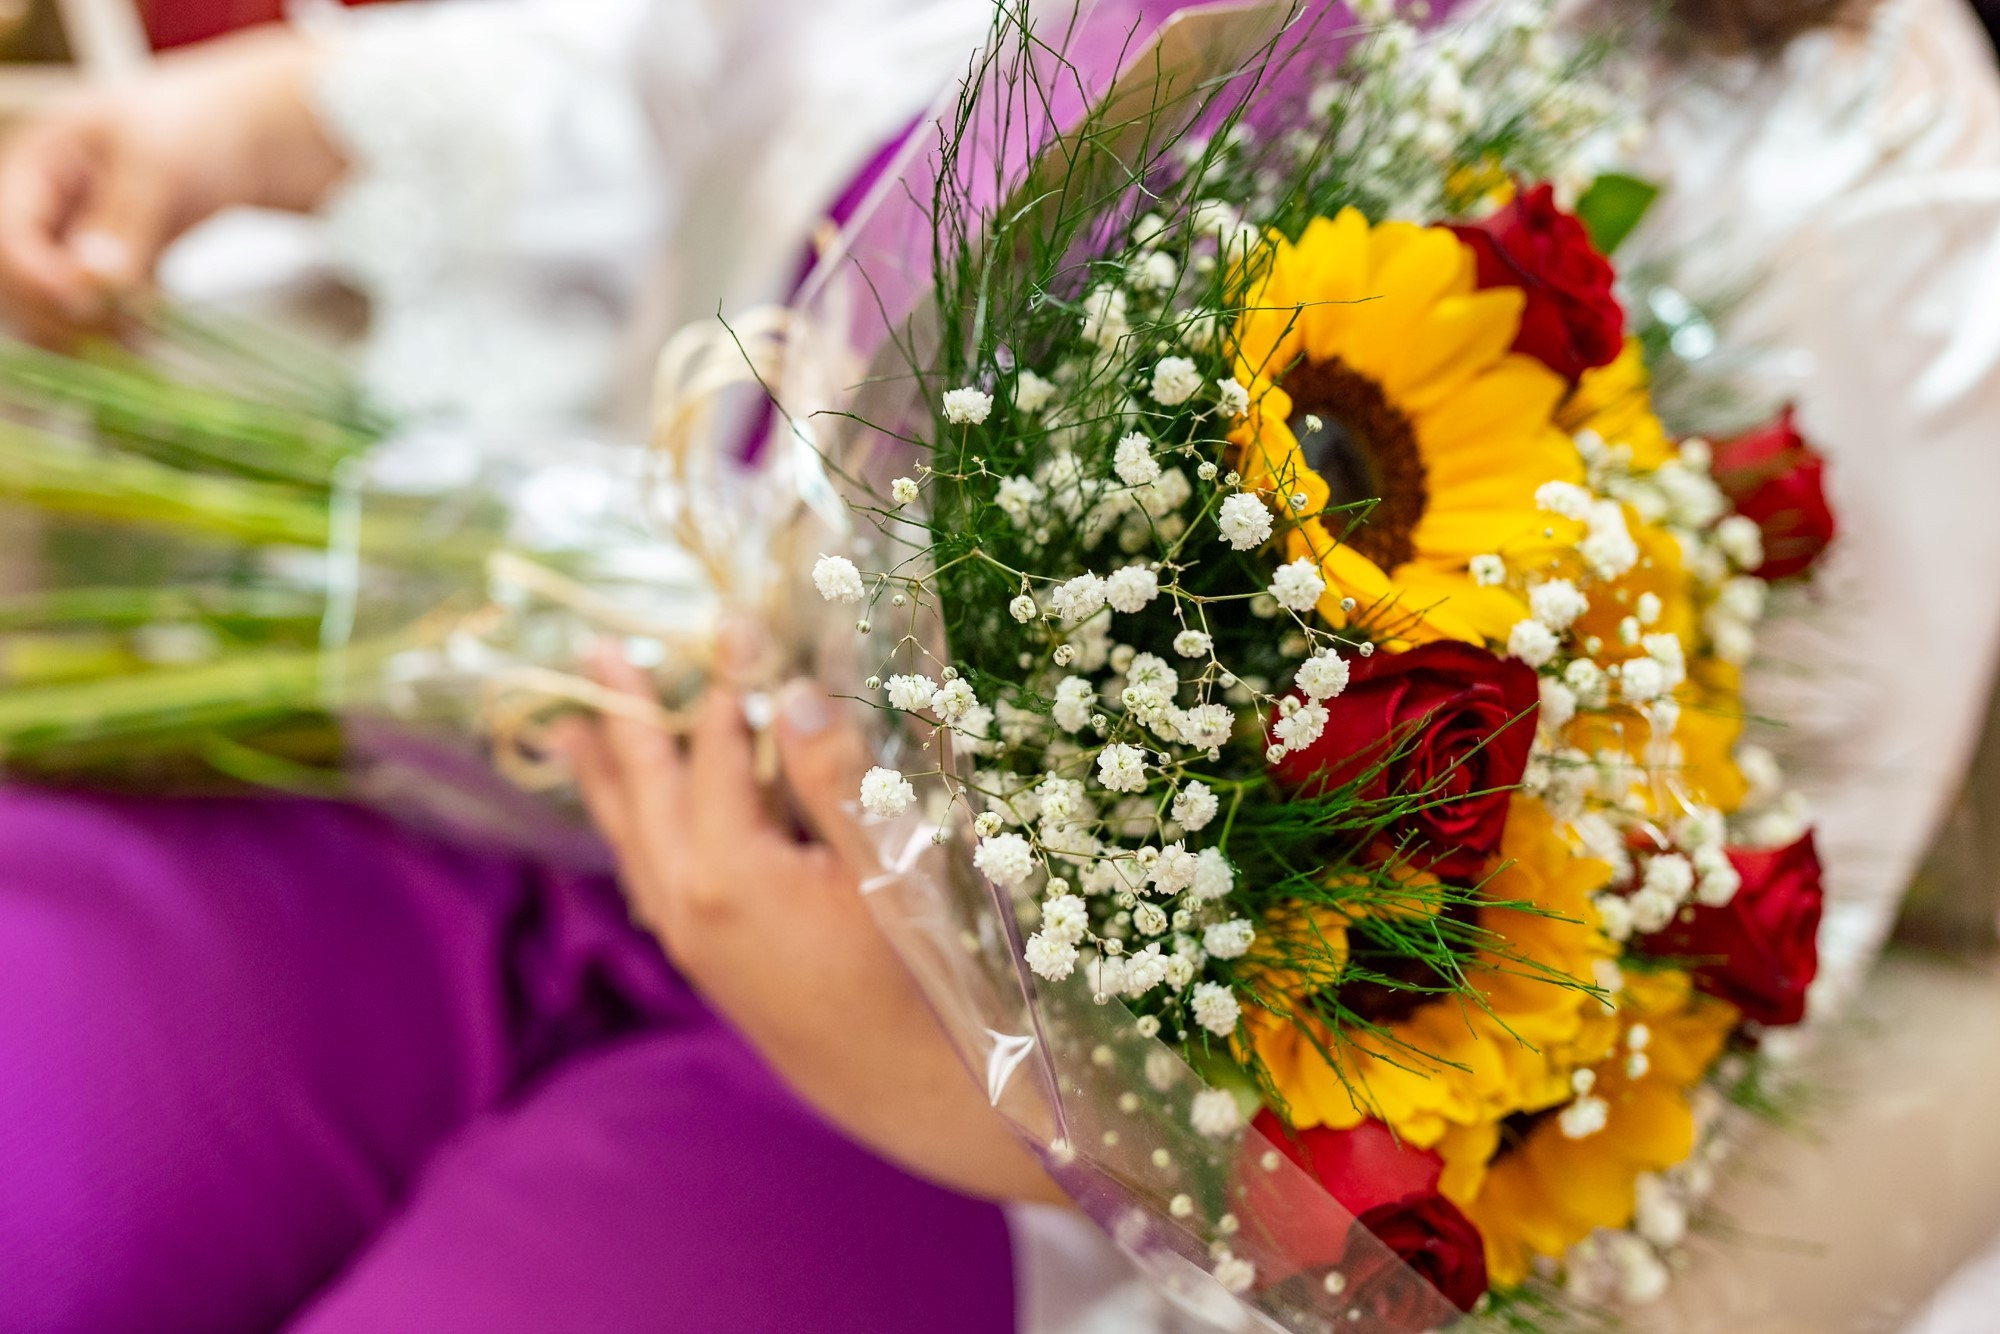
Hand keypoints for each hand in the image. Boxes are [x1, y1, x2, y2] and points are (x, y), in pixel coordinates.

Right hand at [0, 25, 344, 342]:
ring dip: (88, 332)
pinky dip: (115, 330)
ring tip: (140, 338)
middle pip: (18, 281)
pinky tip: (148, 336)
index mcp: (35, 164)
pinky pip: (93, 313)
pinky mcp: (103, 270)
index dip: (39, 279)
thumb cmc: (191, 128)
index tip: (88, 305)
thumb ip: (125, 218)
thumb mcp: (157, 162)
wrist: (234, 139)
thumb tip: (94, 277)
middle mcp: (41, 207)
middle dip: (61, 313)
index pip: (9, 236)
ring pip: (50, 305)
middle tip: (121, 331)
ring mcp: (69, 241)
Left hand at [555, 646, 1063, 1206]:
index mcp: (731, 868)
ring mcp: (687, 932)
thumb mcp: (885, 865)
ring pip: (632, 834)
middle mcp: (688, 899)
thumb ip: (834, 777)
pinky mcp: (700, 957)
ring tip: (569, 726)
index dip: (727, 681)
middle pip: (646, 786)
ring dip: (605, 773)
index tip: (727, 622)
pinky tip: (630, 818)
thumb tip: (792, 694)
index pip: (719, 750)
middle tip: (594, 653)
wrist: (900, 1082)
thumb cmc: (911, 973)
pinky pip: (645, 872)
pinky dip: (629, 828)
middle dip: (625, 715)